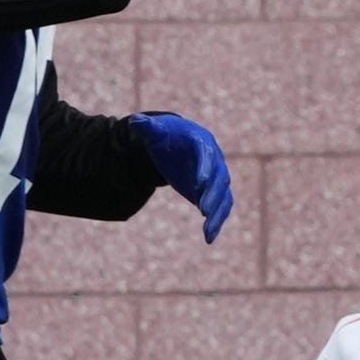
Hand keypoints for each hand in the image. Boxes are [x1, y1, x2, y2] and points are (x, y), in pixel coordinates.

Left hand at [126, 111, 232, 242]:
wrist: (177, 144)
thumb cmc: (166, 136)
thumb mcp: (155, 131)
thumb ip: (147, 127)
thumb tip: (135, 122)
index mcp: (201, 142)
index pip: (205, 155)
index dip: (204, 168)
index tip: (199, 183)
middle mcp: (214, 159)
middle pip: (219, 177)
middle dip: (213, 194)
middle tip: (203, 210)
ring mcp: (216, 176)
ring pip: (223, 195)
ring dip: (218, 213)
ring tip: (208, 232)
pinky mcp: (213, 191)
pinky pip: (220, 207)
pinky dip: (217, 221)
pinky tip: (209, 238)